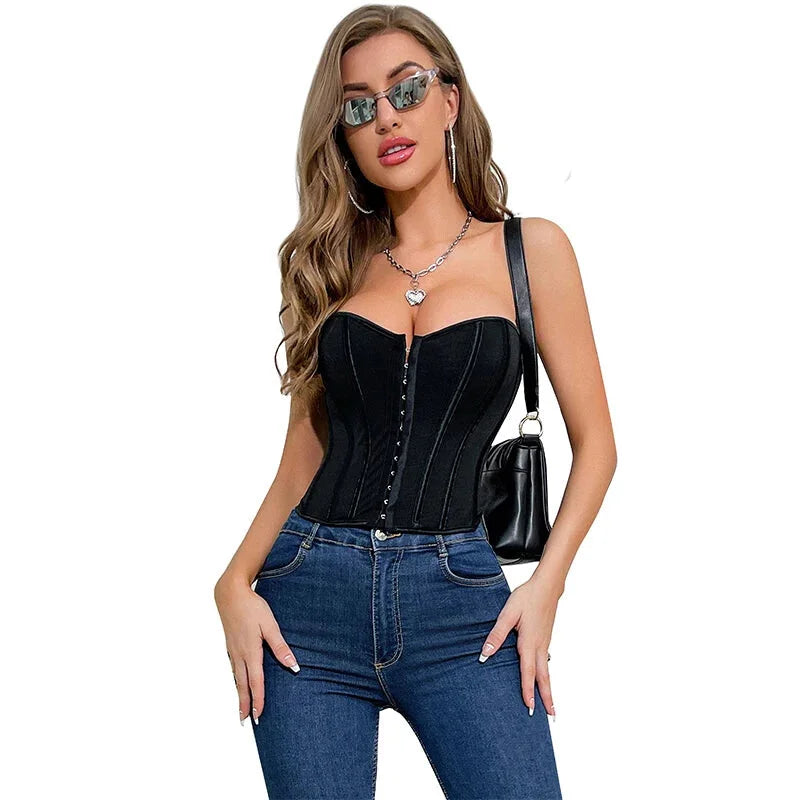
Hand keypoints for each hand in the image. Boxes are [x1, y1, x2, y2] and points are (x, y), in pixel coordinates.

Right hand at [214, 574, 300, 725]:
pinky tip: (238, 682)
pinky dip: (236, 680)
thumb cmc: (252, 607)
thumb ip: (280, 647)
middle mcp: (239, 655)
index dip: (258, 701)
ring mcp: (233, 650)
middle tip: (245, 722)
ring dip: (239, 694)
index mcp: (251, 652)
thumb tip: (293, 666)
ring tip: (241, 708)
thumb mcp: (270, 625)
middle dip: (244, 705)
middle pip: (242, 685)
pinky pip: (234, 668)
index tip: (258, 717)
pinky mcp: (230, 645)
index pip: (256, 683)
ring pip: (236, 678)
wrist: (229, 594)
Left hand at [478, 574, 560, 717]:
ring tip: (550, 705)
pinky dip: (546, 676)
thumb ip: (496, 634)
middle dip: (547, 698)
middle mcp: (539, 646)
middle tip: (551, 717)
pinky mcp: (546, 639)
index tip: (530, 709)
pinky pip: (546, 662)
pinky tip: (543, 679)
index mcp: (529, 643)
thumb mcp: (508, 614)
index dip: (528, 691)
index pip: (528, 672)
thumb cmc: (526, 598)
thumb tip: (485, 654)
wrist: (546, 587)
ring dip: (548, 689)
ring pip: (547, 671)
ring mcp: (545, 643)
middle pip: (544, 678)